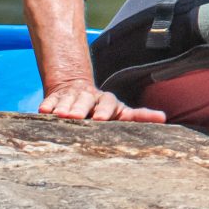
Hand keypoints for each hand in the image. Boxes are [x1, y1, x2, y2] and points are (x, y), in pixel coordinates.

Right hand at [39, 77, 166, 122]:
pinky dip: (49, 105)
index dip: (107, 111)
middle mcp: (92, 98)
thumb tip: (164, 117)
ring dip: (67, 108)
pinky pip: (52, 101)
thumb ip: (139, 116)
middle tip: (82, 118)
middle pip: (90, 102)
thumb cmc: (102, 110)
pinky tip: (44, 110)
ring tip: (62, 115)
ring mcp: (74, 97)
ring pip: (71, 101)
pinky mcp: (56, 98)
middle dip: (86, 109)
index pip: (112, 104)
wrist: (74, 89)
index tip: (104, 119)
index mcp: (110, 103)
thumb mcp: (120, 113)